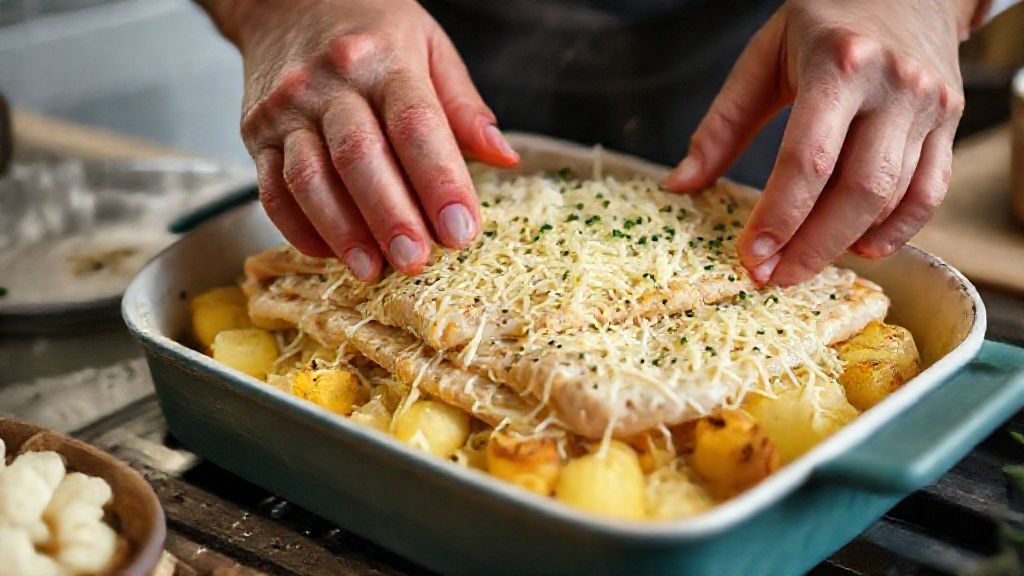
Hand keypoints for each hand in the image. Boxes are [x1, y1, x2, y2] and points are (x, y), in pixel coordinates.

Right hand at [207, 0, 518, 280]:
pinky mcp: (256, 135)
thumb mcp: (428, 45)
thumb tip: (504, 157)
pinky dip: (300, 230)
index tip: (461, 230)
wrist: (283, 1)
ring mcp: (286, 110)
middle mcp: (329, 83)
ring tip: (373, 270)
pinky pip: (272, 191)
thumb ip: (463, 105)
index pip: (416, 126)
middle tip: (417, 261)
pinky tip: (331, 254)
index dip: (440, 182)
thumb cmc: (367, 28)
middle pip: (360, 158)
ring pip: (310, 180)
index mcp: (383, 59)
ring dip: (343, 232)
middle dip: (391, 217)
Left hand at [666, 0, 975, 284]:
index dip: (779, 216)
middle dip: (811, 246)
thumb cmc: (824, 20)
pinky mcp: (949, 122)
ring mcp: (929, 105)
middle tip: (772, 277)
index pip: (807, 159)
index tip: (750, 255)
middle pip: (857, 190)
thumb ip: (721, 124)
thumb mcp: (763, 57)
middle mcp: (892, 86)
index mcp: (838, 64)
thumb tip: (680, 184)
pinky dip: (898, 230)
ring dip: (845, 243)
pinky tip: (862, 248)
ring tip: (801, 266)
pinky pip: (930, 192)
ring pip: (894, 197)